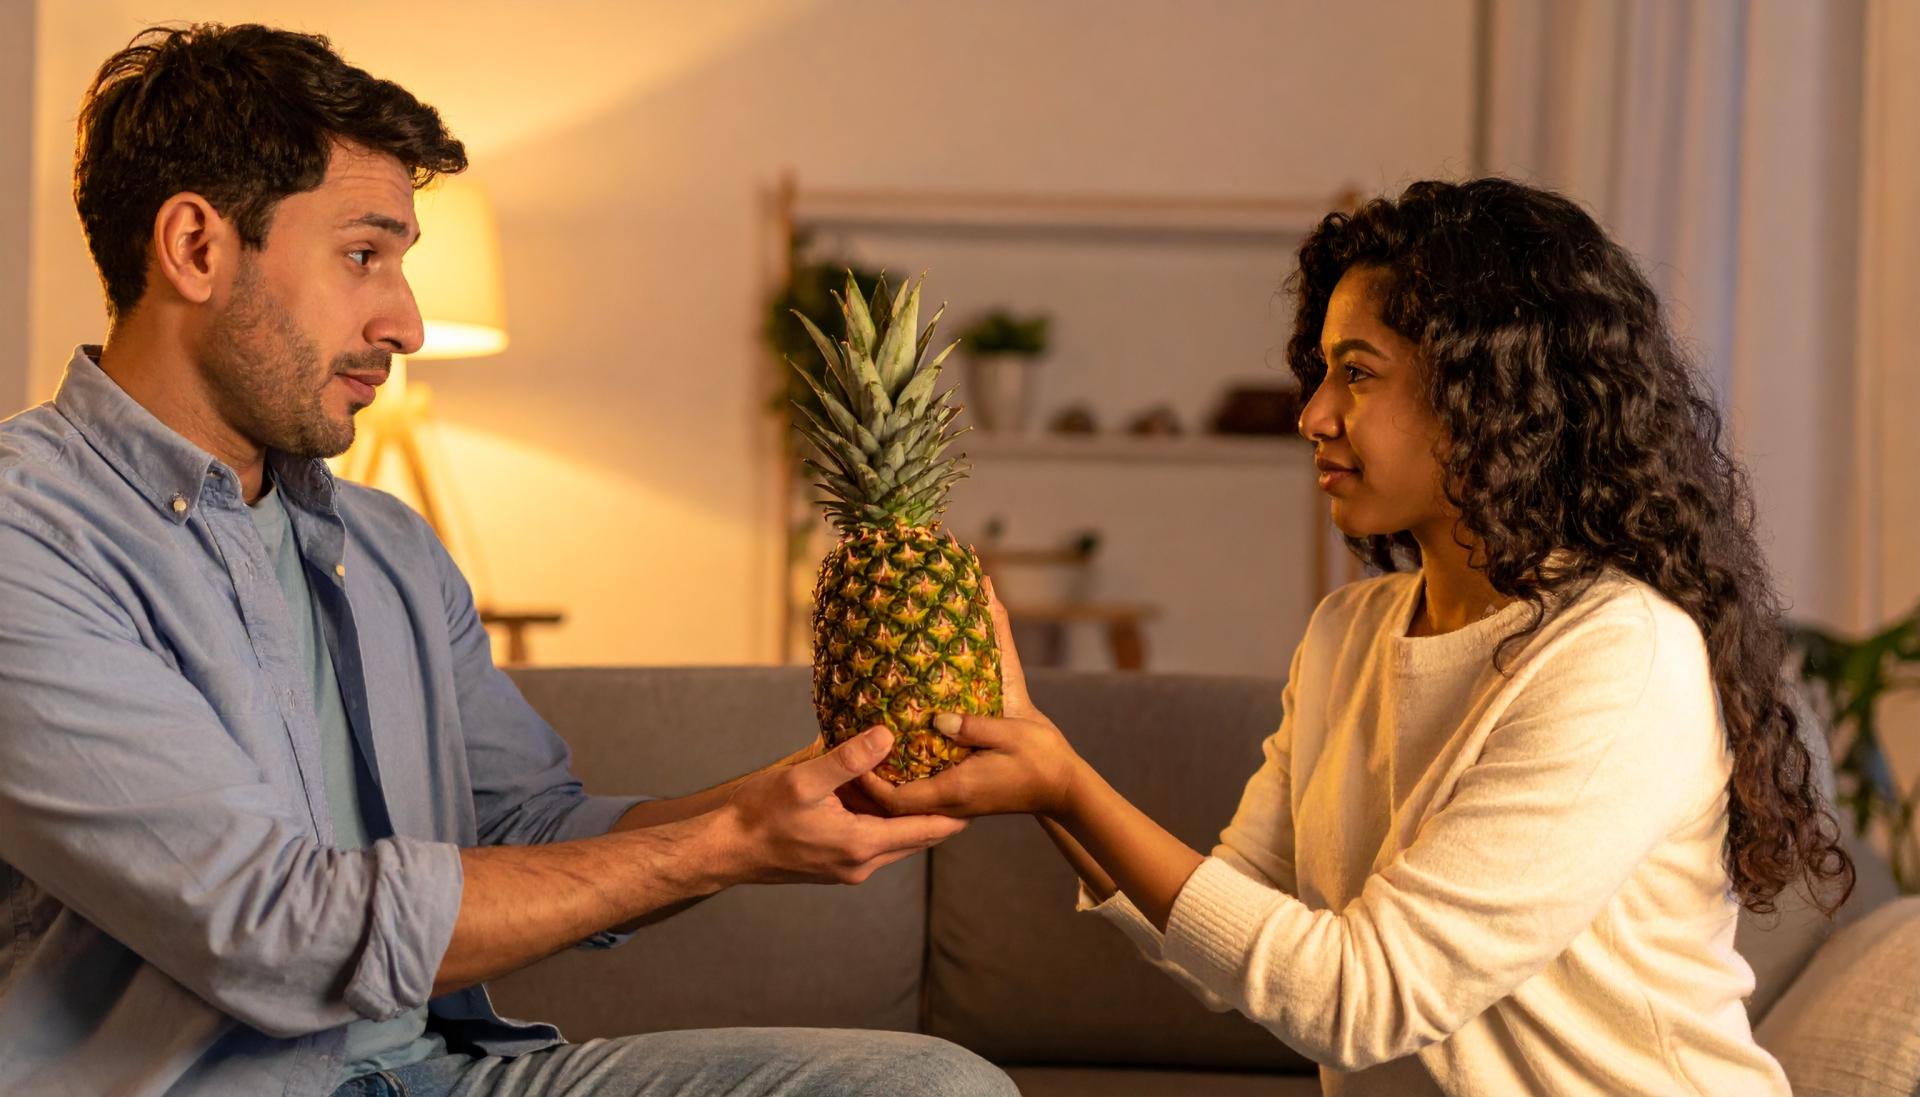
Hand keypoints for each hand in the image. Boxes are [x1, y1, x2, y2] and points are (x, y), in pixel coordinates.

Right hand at [718, 727, 967, 884]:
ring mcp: (847, 869)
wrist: (723, 850)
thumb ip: (848, 759)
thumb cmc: (758, 814)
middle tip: (963, 782)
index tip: (979, 792)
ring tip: (930, 785)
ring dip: (912, 818)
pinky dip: (887, 823)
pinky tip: (884, 798)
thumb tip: (887, 734)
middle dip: (940, 812)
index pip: (925, 830)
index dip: (955, 811)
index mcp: (861, 845)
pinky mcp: (834, 866)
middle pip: (917, 839)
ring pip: (896, 843)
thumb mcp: (804, 780)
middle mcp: (861, 865)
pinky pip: (874, 844)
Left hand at [861, 577, 1086, 819]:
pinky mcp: (964, 799)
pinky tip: (898, 762)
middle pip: (895, 808)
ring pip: (908, 805)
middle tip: (845, 761)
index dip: (869, 785)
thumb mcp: (1008, 732)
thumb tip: (936, 718)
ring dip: (884, 789)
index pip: (897, 800)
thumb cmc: (1040, 757)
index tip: (849, 761)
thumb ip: (972, 726)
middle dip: (867, 790)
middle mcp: (952, 803)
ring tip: (862, 761)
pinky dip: (904, 785)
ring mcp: (958, 804)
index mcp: (956, 790)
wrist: (1064, 786)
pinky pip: (923, 798)